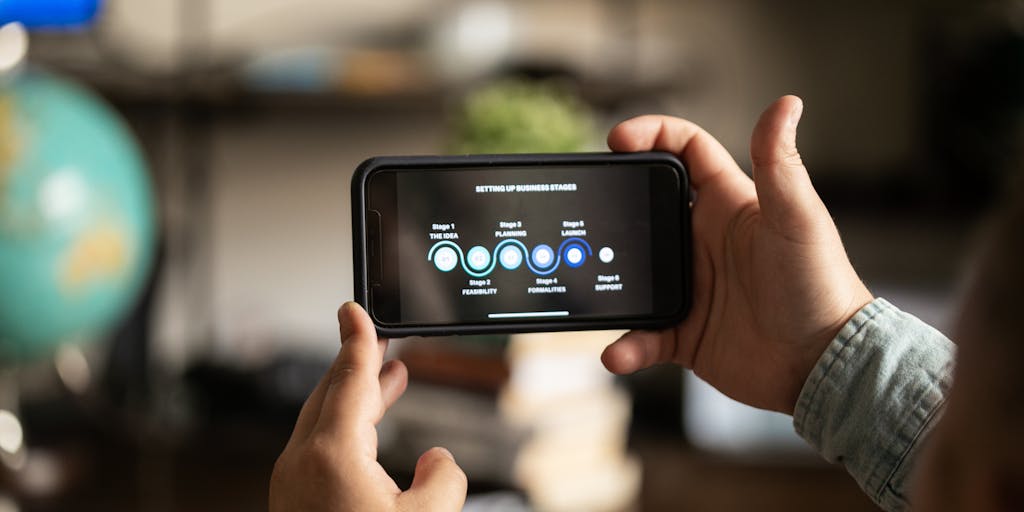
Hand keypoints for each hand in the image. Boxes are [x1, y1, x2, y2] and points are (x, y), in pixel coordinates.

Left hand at [270, 302, 466, 510]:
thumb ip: (443, 478)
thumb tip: (438, 460)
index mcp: (332, 455)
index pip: (349, 380)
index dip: (358, 340)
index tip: (354, 310)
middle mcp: (301, 464)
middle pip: (331, 393)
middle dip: (358, 360)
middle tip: (381, 337)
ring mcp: (291, 483)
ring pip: (322, 420)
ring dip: (355, 395)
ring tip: (388, 379)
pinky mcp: (293, 502)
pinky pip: (317, 448)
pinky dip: (344, 426)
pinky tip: (365, 434)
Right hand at [601, 96, 873, 412]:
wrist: (823, 365)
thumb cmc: (822, 286)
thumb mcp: (798, 220)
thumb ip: (781, 164)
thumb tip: (787, 102)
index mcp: (728, 206)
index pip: (684, 152)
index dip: (651, 134)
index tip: (618, 139)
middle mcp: (703, 242)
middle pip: (644, 209)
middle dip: (613, 207)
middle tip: (586, 212)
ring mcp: (691, 286)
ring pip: (632, 274)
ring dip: (609, 282)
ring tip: (590, 288)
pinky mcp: (684, 331)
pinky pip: (642, 334)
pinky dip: (626, 344)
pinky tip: (621, 350)